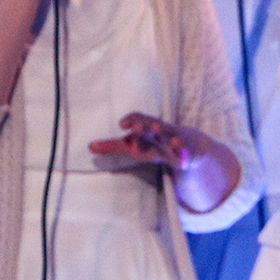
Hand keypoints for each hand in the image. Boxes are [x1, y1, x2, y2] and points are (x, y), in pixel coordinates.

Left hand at [89, 112, 211, 173]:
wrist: (189, 146)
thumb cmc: (156, 145)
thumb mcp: (134, 147)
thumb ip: (113, 146)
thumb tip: (89, 147)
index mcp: (148, 128)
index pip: (139, 119)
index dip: (132, 120)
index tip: (122, 125)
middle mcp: (162, 131)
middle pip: (155, 125)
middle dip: (148, 126)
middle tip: (138, 128)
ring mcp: (177, 141)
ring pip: (173, 138)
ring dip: (170, 139)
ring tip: (169, 141)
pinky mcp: (188, 153)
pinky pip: (186, 154)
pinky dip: (183, 155)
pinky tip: (180, 161)